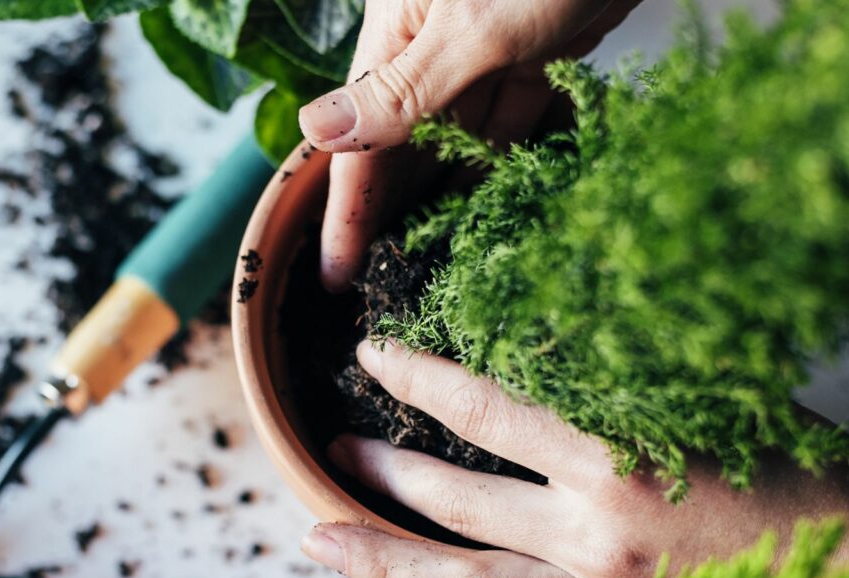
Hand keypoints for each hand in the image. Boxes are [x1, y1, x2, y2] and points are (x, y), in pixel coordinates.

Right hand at [298, 0, 641, 290]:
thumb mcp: (471, 29)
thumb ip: (400, 91)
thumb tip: (317, 129)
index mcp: (396, 32)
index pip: (357, 137)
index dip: (345, 208)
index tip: (335, 271)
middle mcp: (429, 46)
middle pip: (398, 143)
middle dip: (388, 209)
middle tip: (379, 277)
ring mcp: (481, 52)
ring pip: (449, 137)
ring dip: (437, 192)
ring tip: (422, 256)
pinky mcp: (531, 56)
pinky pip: (502, 120)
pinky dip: (493, 159)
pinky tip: (480, 201)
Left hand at [301, 341, 848, 577]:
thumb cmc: (795, 473)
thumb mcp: (705, 402)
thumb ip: (619, 382)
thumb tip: (543, 343)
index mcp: (617, 459)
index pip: (483, 409)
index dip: (415, 376)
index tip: (371, 355)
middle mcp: (596, 534)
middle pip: (454, 501)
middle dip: (381, 472)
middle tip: (331, 449)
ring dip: (385, 560)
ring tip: (321, 538)